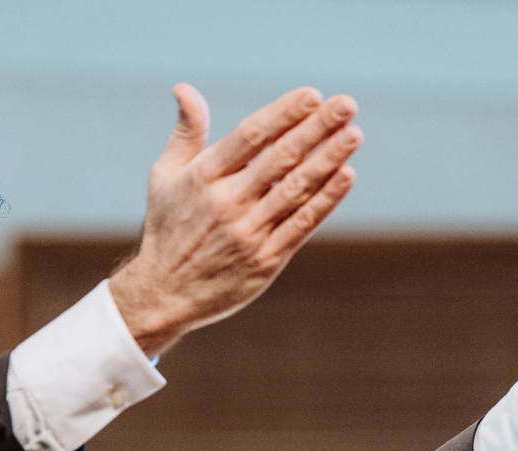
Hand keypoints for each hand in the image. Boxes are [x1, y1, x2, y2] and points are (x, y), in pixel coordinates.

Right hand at [109, 85, 361, 358]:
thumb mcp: (164, 176)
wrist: (164, 295)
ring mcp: (247, 234)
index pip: (250, 137)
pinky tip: (346, 175)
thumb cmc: (167, 228)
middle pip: (279, 159)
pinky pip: (301, 225)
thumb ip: (185, 132)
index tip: (312, 95)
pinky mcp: (265, 261)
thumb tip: (184, 88)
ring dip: (328, 160)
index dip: (283, 114)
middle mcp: (226, 204)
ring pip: (296, 190)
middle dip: (316, 129)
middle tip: (346, 105)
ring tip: (353, 134)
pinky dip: (325, 201)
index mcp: (202, 178)